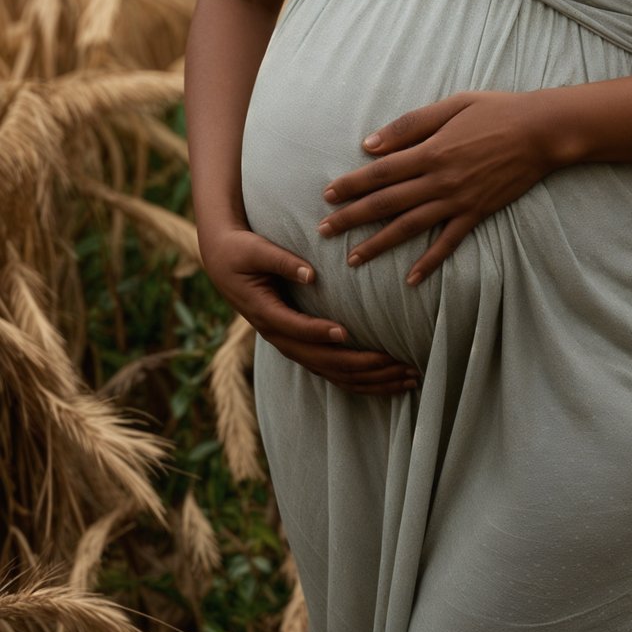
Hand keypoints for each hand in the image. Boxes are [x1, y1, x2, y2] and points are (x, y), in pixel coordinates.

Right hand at [200, 224, 420, 394]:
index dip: (317, 332)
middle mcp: (278, 335)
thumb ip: (283, 260)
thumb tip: (312, 273)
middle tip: (398, 363)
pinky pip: (332, 370)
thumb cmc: (240, 250)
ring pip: (332, 373)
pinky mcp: (300, 345)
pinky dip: (362, 379)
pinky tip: (389, 381)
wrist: (222, 262)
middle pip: (322, 361)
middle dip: (362, 366)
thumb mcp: (255, 250)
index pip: (294, 327)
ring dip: (371, 379)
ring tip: (409, 378)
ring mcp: (290, 344)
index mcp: (265, 312)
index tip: (344, 332)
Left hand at [317, 90, 555, 285]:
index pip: (380, 172)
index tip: (327, 196)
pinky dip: (430, 263)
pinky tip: (411, 278)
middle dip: (352, 218)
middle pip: (387, 203)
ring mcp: (458, 201)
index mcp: (430, 151)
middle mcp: (439, 180)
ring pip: (410, 227)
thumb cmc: (495, 111)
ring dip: (379, 244)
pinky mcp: (477, 214)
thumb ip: (410, 125)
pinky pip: (449, 243)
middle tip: (324, 231)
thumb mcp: (451, 106)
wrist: (541, 132)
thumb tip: (370, 145)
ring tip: (354, 259)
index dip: (351, 185)